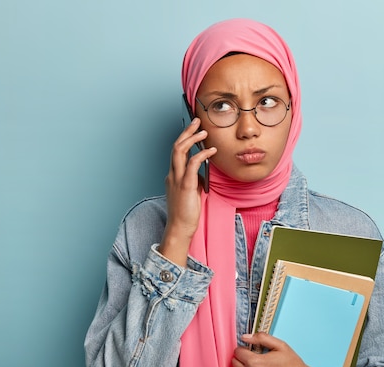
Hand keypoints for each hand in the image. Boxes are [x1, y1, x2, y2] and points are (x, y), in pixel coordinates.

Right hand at [158, 118, 215, 265]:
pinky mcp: (186, 185)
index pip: (176, 152)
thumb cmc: (186, 213)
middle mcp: (172, 174)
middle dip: (186, 132)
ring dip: (192, 138)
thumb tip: (203, 171)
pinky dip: (202, 154)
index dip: (184, 138)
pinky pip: (193, 164)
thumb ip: (194, 180)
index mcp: (172, 176)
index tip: (193, 129)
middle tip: (197, 121)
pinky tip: (211, 151)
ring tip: (203, 131)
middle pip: (176, 146)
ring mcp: (177, 179)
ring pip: (180, 151)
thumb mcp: (191, 192)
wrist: (180, 228)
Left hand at [229, 333, 332, 366]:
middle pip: (234, 363)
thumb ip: (261, 338)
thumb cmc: (293, 366)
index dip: (244, 350)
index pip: (237, 352)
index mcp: (254, 361)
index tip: (250, 352)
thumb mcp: (280, 346)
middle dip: (241, 360)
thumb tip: (245, 337)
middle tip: (251, 362)